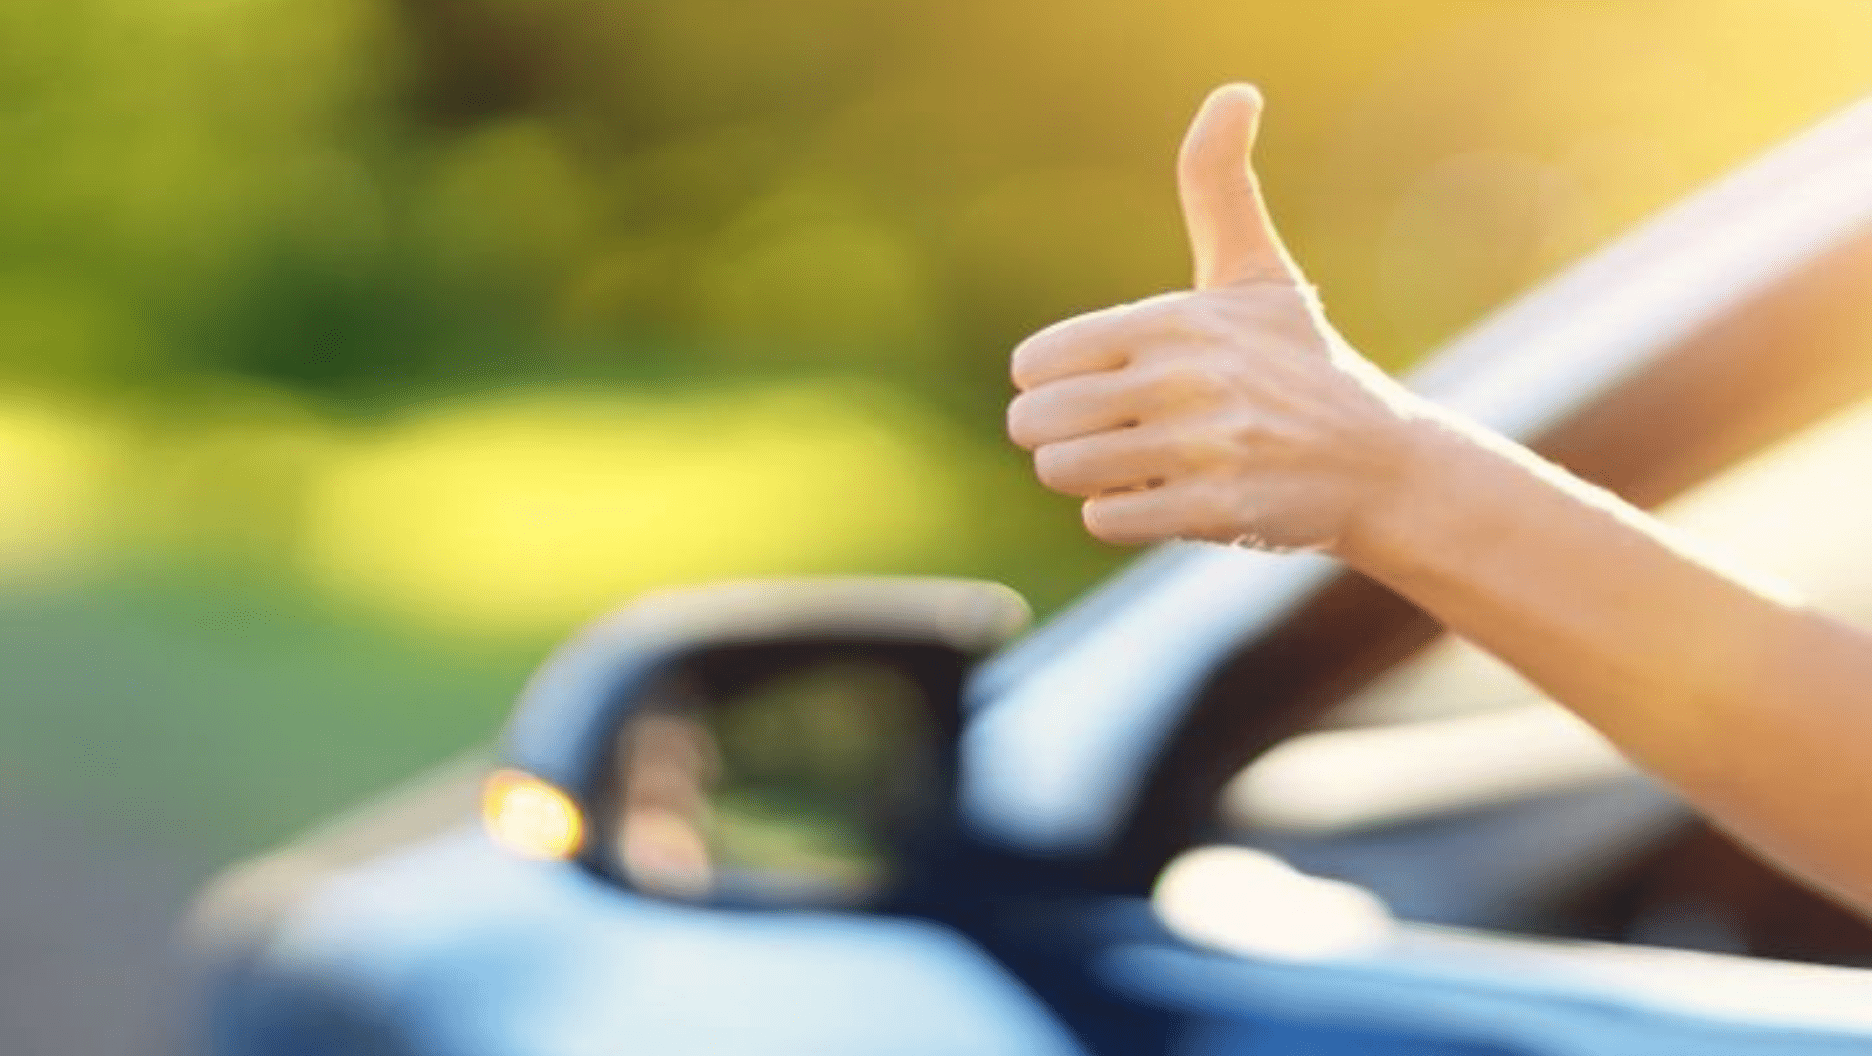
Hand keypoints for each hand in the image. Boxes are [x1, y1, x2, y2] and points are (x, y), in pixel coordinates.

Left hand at [1006, 84, 1433, 552]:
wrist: (1381, 463)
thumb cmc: (1302, 365)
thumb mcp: (1255, 273)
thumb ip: (1219, 187)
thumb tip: (1234, 93)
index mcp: (1174, 319)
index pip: (1037, 362)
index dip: (1054, 383)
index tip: (1101, 387)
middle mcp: (1184, 378)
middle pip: (1035, 423)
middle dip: (1059, 437)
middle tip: (1111, 434)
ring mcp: (1201, 447)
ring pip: (1064, 472)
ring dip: (1091, 478)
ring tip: (1140, 464)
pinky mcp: (1217, 508)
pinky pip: (1106, 519)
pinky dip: (1123, 514)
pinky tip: (1166, 497)